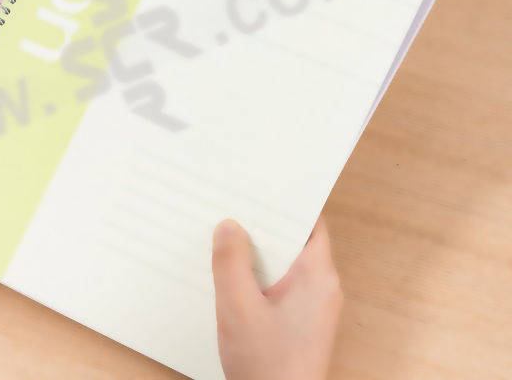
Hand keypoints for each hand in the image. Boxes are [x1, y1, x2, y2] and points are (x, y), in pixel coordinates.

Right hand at [213, 217, 342, 379]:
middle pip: (294, 240)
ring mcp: (312, 305)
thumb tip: (229, 227)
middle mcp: (322, 287)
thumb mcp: (239, 309)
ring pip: (284, 263)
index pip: (310, 222)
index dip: (286, 203)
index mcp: (318, 277)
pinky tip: (233, 277)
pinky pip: (280, 283)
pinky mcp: (300, 320)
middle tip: (234, 212)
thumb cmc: (269, 370)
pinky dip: (259, 275)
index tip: (262, 189)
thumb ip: (231, 264)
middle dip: (264, 227)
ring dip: (258, 254)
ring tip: (228, 241)